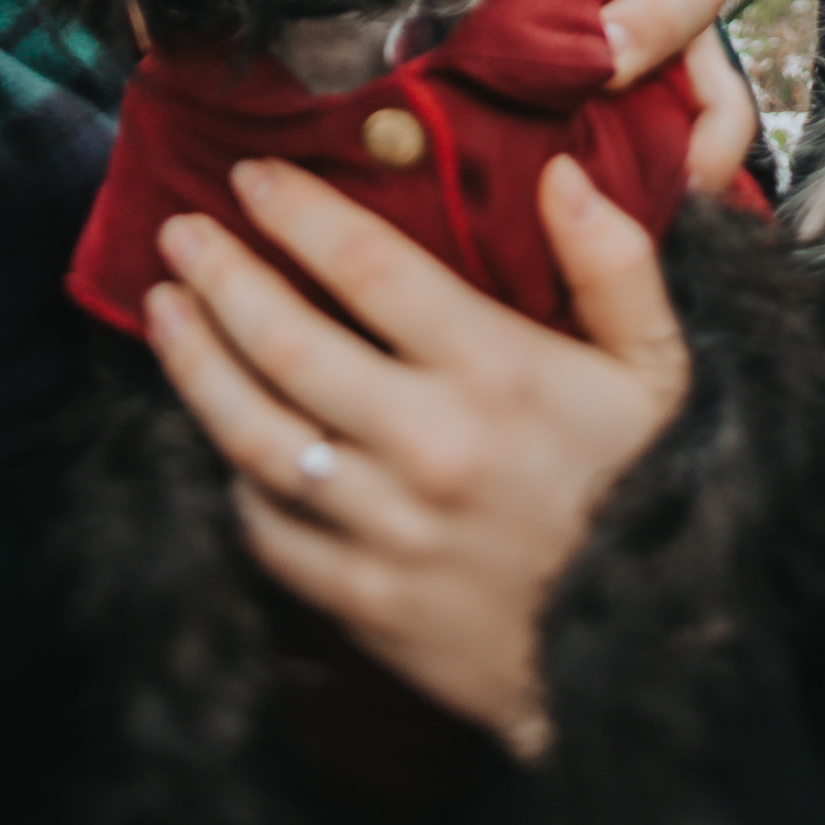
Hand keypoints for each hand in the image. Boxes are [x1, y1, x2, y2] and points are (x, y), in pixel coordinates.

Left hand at [145, 154, 688, 754]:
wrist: (660, 654)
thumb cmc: (659, 492)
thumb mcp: (661, 369)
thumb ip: (614, 263)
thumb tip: (563, 171)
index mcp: (498, 371)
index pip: (366, 265)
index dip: (296, 212)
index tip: (250, 175)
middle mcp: (429, 444)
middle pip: (285, 342)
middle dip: (219, 276)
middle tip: (178, 233)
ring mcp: (389, 529)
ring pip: (254, 435)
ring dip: (196, 366)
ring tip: (164, 313)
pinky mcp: (367, 603)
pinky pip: (271, 533)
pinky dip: (239, 482)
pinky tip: (224, 439)